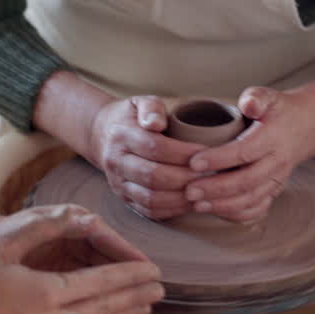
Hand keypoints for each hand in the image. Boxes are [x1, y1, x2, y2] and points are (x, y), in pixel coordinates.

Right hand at [0, 205, 163, 313]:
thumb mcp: (7, 247)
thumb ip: (48, 228)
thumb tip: (85, 218)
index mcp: (46, 295)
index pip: (101, 283)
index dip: (130, 276)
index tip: (153, 271)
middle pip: (106, 308)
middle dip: (136, 297)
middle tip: (161, 289)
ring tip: (145, 306)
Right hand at [88, 96, 205, 219]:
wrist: (103, 135)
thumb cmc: (132, 118)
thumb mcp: (140, 103)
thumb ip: (151, 108)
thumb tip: (156, 123)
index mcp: (122, 136)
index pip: (154, 147)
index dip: (183, 152)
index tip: (207, 152)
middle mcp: (116, 162)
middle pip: (153, 176)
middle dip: (186, 177)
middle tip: (211, 175)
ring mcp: (119, 183)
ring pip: (151, 198)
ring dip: (181, 197)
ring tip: (204, 190)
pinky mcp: (125, 199)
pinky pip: (149, 211)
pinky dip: (173, 210)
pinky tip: (191, 202)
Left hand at [183, 74, 314, 222]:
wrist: (306, 127)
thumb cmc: (279, 111)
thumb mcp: (269, 96)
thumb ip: (256, 97)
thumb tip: (248, 105)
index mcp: (273, 137)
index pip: (244, 151)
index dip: (219, 159)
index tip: (194, 163)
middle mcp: (277, 162)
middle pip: (246, 181)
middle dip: (216, 189)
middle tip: (189, 191)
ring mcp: (277, 179)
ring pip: (251, 199)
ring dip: (222, 205)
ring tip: (196, 204)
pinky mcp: (274, 190)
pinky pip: (257, 208)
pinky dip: (236, 214)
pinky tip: (215, 211)